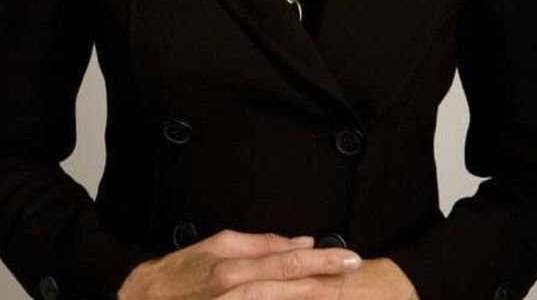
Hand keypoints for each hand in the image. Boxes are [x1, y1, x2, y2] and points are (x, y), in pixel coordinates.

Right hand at [116, 228, 362, 299]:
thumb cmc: (183, 272)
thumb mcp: (218, 245)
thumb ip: (260, 244)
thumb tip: (299, 242)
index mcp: (233, 265)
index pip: (287, 259)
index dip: (320, 259)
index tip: (346, 256)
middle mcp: (234, 290)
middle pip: (289, 283)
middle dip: (324, 278)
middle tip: (353, 268)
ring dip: (309, 298)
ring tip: (338, 292)